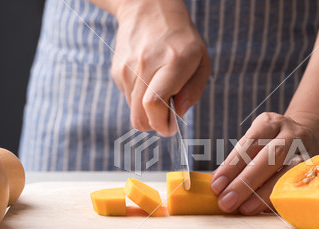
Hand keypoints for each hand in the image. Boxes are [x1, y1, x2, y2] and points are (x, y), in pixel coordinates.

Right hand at [111, 0, 210, 135]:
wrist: (147, 9)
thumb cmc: (181, 39)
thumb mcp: (201, 61)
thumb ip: (193, 91)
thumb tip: (178, 114)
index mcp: (173, 63)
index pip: (154, 104)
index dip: (161, 124)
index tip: (169, 127)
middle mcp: (146, 66)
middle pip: (140, 116)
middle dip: (154, 125)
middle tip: (166, 118)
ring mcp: (127, 68)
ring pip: (133, 111)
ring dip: (147, 111)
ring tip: (159, 91)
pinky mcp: (117, 71)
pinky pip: (128, 98)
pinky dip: (139, 98)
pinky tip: (148, 80)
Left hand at [210, 112, 318, 214]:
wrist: (315, 136)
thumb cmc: (274, 144)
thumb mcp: (258, 141)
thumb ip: (240, 159)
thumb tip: (218, 185)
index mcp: (270, 123)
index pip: (249, 144)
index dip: (232, 166)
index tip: (216, 186)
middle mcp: (292, 134)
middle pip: (269, 158)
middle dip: (245, 182)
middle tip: (226, 202)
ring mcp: (310, 151)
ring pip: (287, 174)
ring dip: (263, 194)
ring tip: (244, 209)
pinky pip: (300, 186)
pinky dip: (281, 200)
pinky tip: (265, 210)